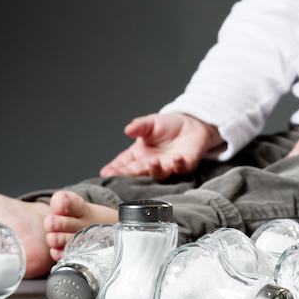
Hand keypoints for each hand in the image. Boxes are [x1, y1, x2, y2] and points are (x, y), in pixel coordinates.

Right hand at [100, 112, 221, 179]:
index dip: (115, 168)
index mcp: (140, 154)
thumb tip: (128, 129)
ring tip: (152, 162)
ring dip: (155, 169)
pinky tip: (176, 158)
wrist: (192, 123)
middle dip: (128, 174)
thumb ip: (140, 126)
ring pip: (159, 173)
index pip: (125, 163)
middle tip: (118, 175)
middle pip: (138, 171)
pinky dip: (179, 164)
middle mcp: (152, 163)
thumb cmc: (169, 125)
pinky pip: (182, 167)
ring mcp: (168, 166)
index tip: (106, 173)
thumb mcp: (151, 123)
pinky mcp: (186, 164)